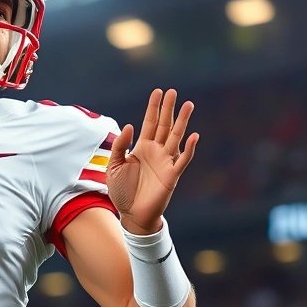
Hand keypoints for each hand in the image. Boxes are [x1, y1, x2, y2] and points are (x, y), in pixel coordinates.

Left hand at [107, 89, 198, 234]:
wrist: (131, 215)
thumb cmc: (122, 191)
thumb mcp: (113, 165)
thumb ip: (120, 145)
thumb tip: (130, 126)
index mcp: (141, 148)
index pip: (149, 123)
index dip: (153, 108)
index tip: (158, 91)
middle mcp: (156, 152)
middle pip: (164, 125)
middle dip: (168, 108)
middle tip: (173, 91)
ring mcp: (165, 162)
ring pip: (176, 137)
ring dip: (182, 121)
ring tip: (189, 104)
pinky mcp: (172, 175)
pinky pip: (183, 159)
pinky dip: (189, 148)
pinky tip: (194, 136)